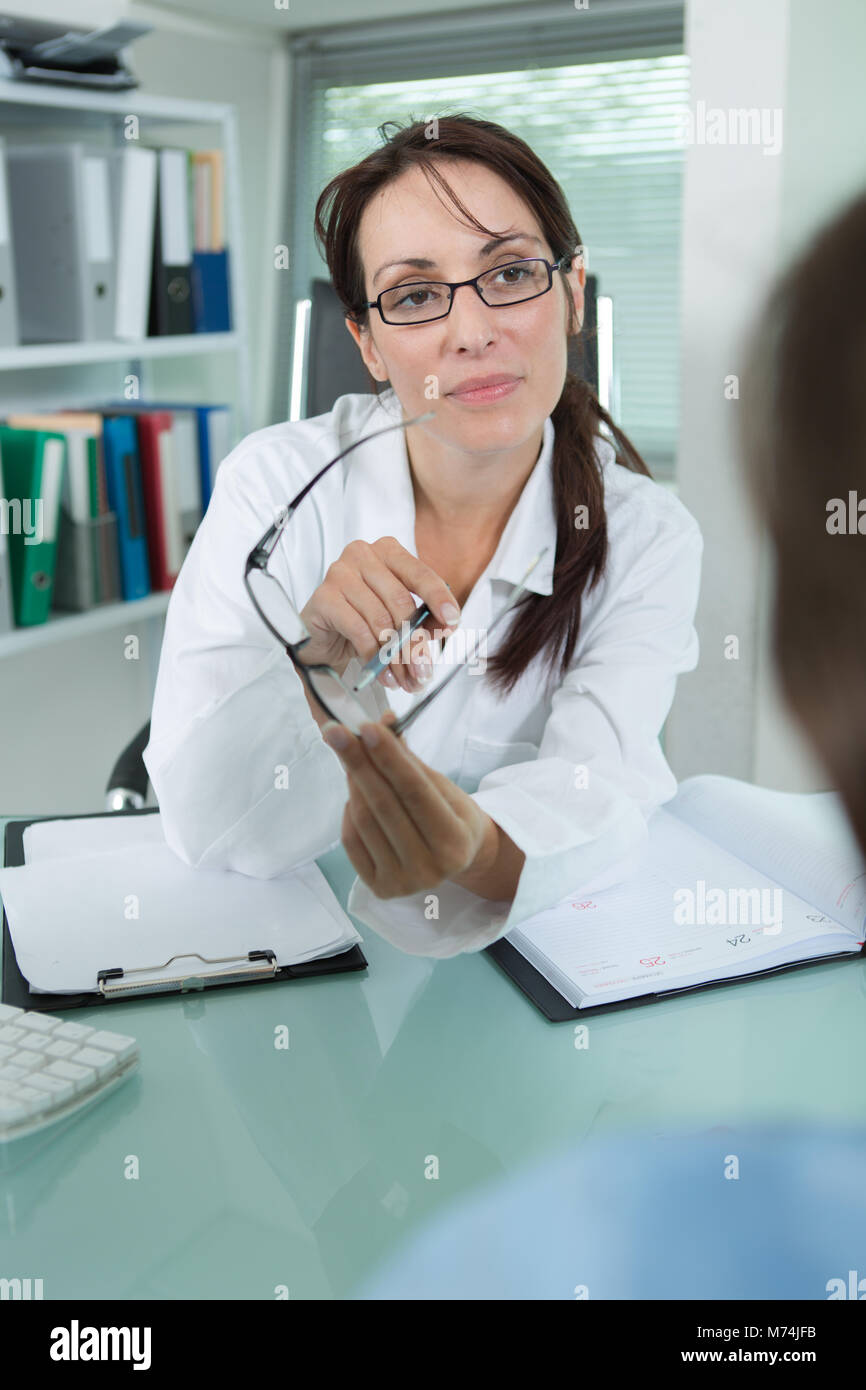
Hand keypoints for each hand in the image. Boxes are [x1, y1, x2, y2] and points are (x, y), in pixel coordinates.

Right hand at [296, 536, 459, 694]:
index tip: (453, 622)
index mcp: (388, 551)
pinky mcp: (323, 597)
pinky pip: (358, 630)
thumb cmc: (364, 619)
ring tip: (403, 679)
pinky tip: (382, 674)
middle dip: (415, 643)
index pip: (420, 574)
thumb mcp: (401, 618)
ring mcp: (340, 573)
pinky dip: (374, 657)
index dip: (439, 599)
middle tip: (423, 672)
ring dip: (395, 657)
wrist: (324, 635)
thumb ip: (425, 618)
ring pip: (380, 620)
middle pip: (401, 602)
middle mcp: (363, 554)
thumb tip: (447, 625)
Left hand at [321, 710, 495, 899]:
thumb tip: (383, 721)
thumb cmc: (452, 817)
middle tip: (337, 730)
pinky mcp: (379, 889)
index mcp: (455, 842)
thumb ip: (411, 761)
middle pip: (384, 806)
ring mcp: (402, 883)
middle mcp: (430, 868)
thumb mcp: (444, 787)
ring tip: (350, 756)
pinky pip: (352, 840)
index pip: (414, 791)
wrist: (458, 860)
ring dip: (352, 782)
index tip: (366, 727)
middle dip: (358, 763)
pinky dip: (349, 812)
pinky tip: (357, 795)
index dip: (388, 757)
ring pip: (364, 821)